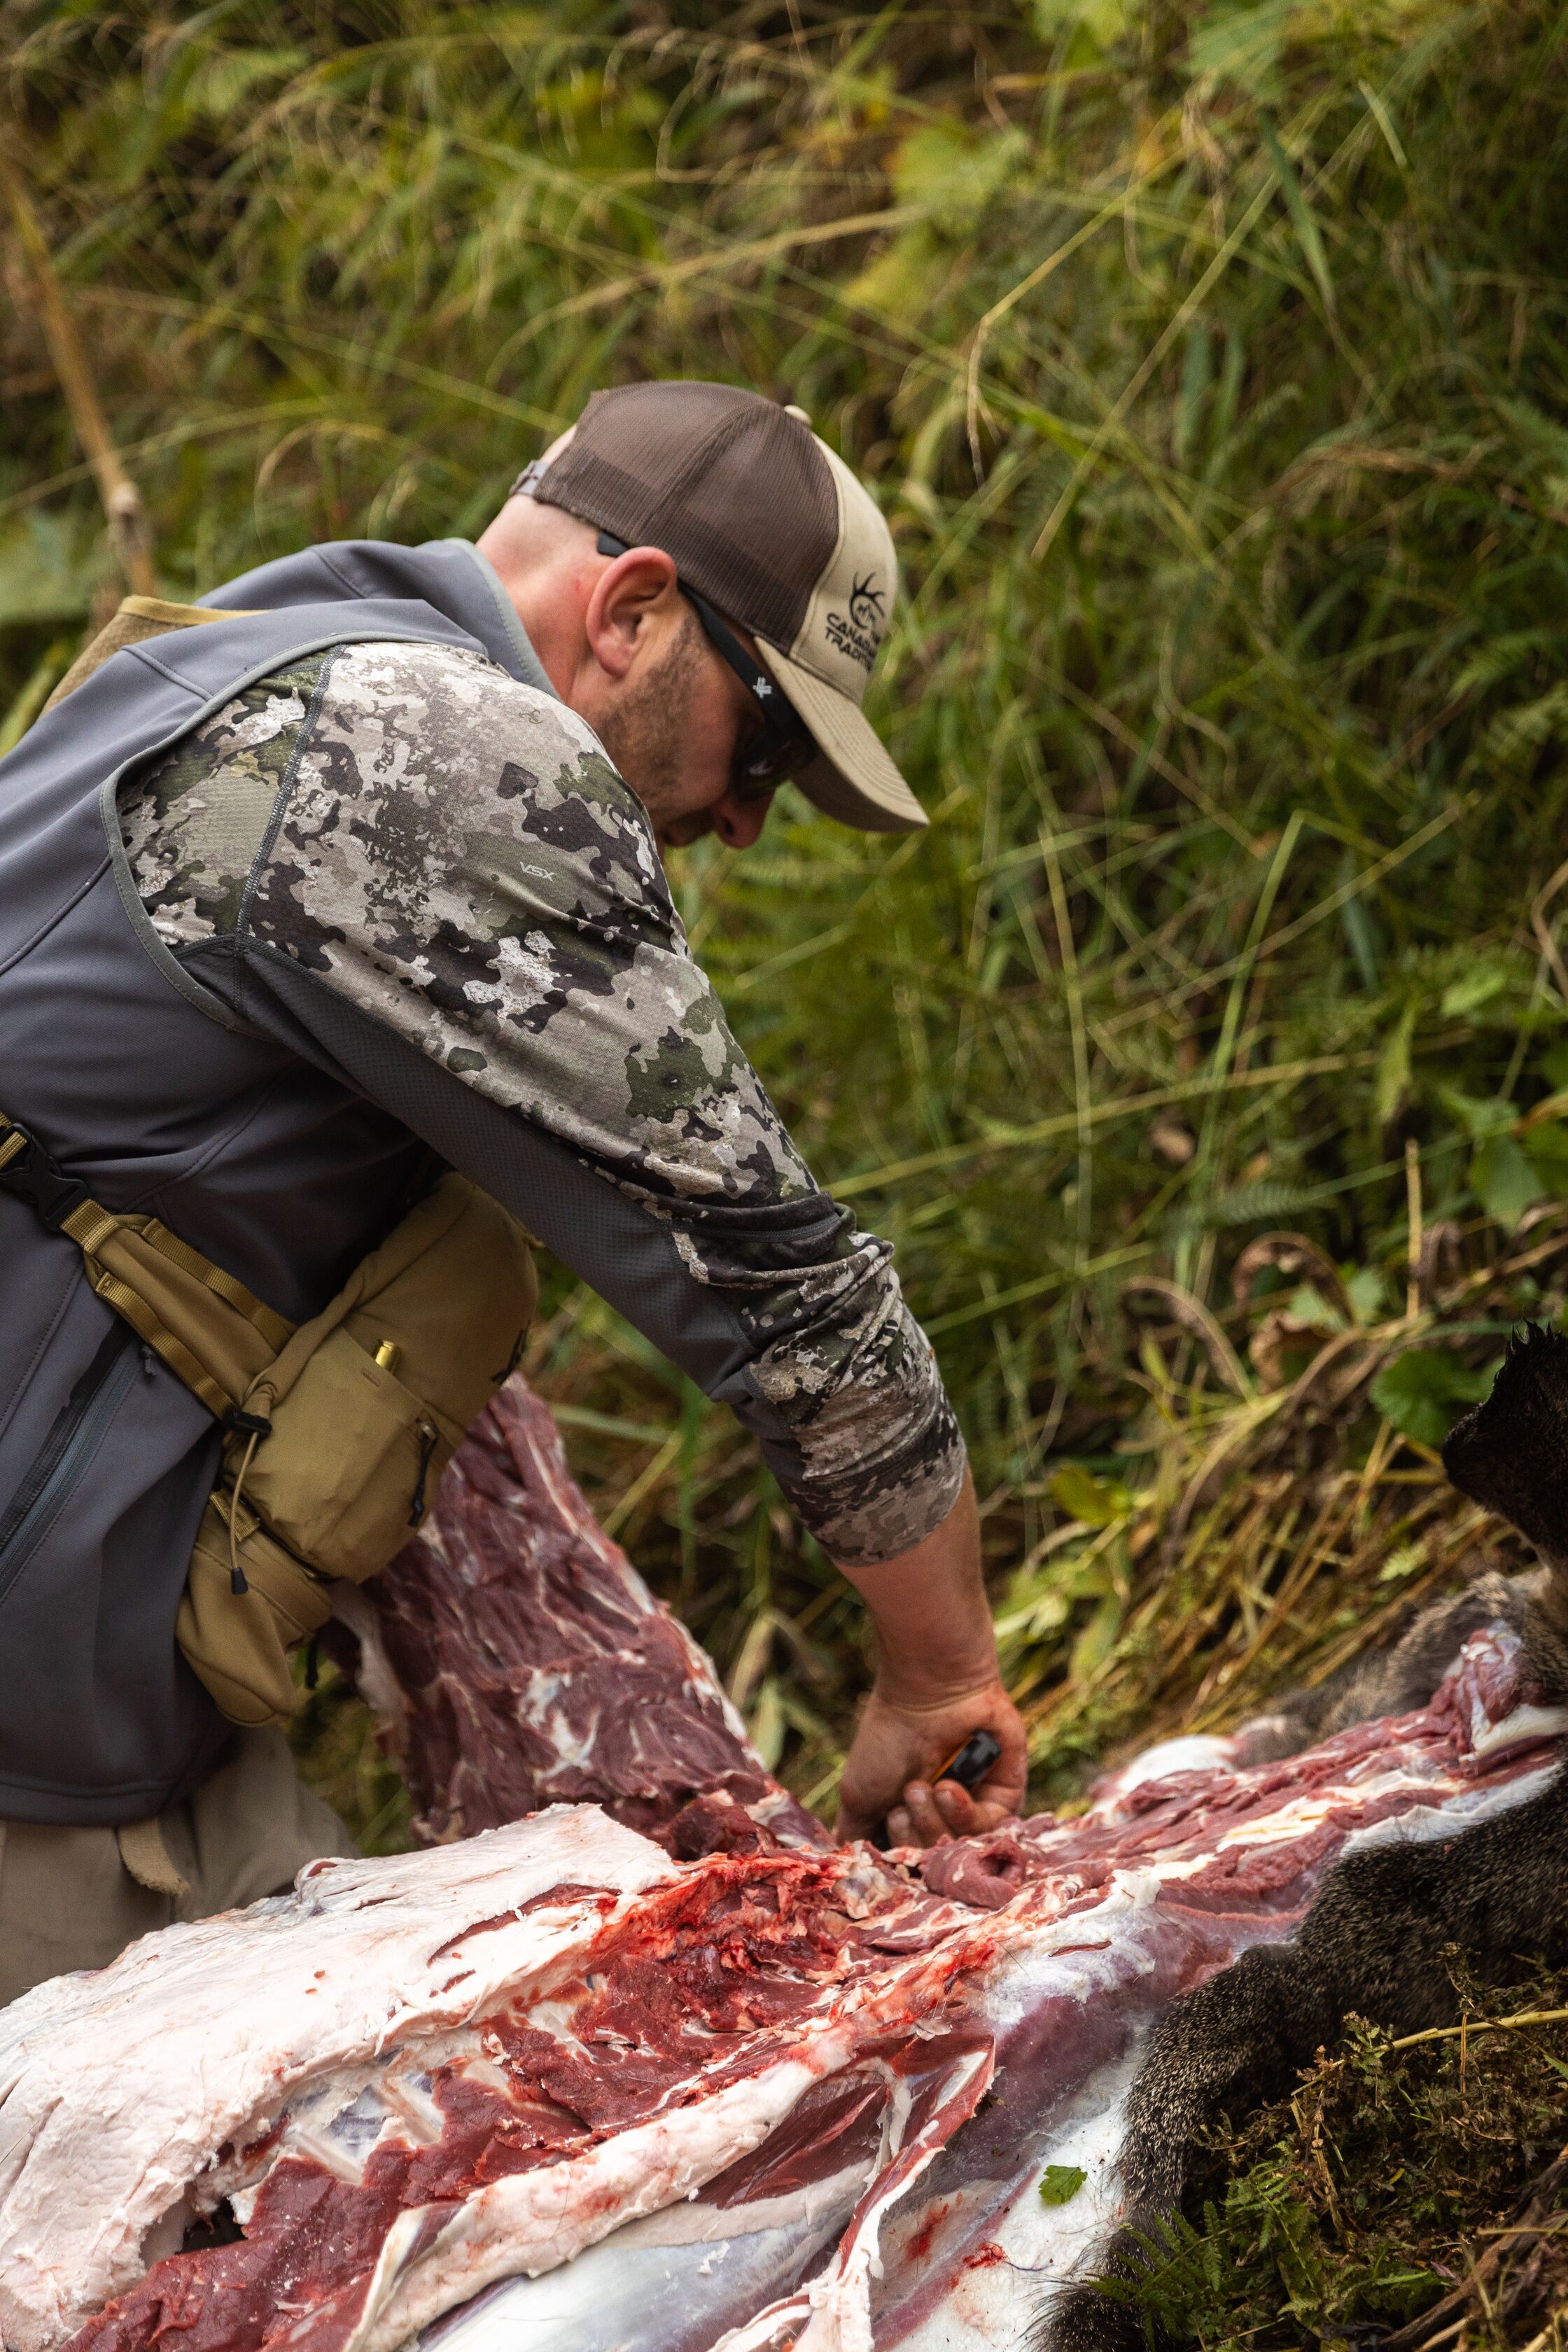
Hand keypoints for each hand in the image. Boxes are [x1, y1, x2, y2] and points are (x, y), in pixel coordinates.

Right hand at [835, 1677, 1026, 1847]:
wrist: (925, 1693)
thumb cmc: (888, 1739)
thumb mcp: (858, 1797)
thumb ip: (857, 1839)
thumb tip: (852, 1870)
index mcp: (915, 1820)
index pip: (912, 1864)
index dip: (901, 1856)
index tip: (888, 1822)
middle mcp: (947, 1818)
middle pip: (938, 1863)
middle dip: (917, 1837)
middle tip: (905, 1803)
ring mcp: (979, 1807)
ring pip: (964, 1849)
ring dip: (936, 1822)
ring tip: (923, 1787)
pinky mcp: (1008, 1794)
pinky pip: (993, 1828)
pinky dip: (965, 1812)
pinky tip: (949, 1786)